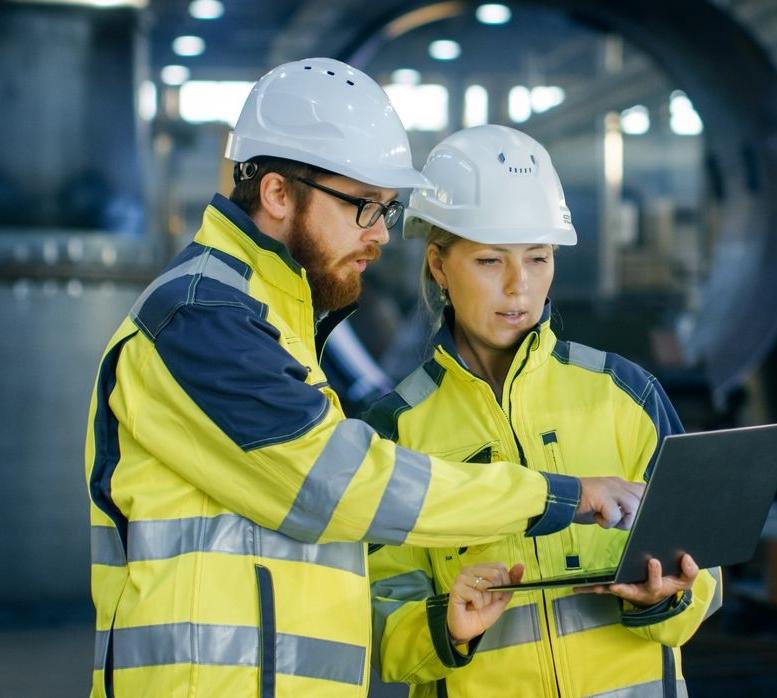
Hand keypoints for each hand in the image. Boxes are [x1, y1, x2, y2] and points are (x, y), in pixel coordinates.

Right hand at [447, 563, 524, 643]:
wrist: (468, 630)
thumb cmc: (482, 613)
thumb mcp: (502, 598)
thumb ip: (512, 582)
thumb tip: (521, 566)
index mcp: (481, 569)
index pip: (500, 567)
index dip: (503, 584)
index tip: (495, 595)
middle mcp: (470, 569)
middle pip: (495, 574)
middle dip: (495, 593)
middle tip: (485, 601)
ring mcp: (462, 577)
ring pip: (486, 585)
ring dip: (486, 600)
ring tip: (477, 604)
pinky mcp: (456, 587)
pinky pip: (476, 595)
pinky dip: (478, 605)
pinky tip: (471, 606)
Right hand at [574, 477, 644, 529]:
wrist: (559, 498)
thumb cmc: (581, 504)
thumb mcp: (606, 502)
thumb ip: (621, 505)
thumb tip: (636, 516)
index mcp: (619, 483)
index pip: (644, 489)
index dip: (644, 503)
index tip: (631, 513)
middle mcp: (617, 483)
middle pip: (643, 498)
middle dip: (634, 514)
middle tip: (617, 519)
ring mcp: (610, 488)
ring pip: (633, 507)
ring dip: (621, 520)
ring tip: (606, 519)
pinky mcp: (602, 496)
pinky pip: (615, 515)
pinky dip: (607, 523)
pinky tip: (597, 519)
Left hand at [574, 554, 698, 606]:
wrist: (658, 595)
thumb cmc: (669, 583)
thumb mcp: (683, 580)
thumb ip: (689, 571)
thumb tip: (688, 558)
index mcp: (655, 588)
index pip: (657, 582)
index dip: (656, 573)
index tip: (654, 561)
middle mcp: (638, 592)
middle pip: (630, 591)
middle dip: (622, 588)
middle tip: (615, 585)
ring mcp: (625, 591)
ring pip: (611, 591)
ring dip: (598, 589)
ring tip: (582, 587)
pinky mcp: (615, 588)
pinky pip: (601, 589)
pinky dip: (588, 588)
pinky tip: (574, 588)